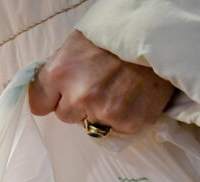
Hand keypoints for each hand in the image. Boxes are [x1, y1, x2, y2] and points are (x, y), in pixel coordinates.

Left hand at [29, 30, 174, 133]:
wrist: (160, 35)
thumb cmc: (115, 38)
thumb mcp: (76, 45)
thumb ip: (58, 72)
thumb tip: (44, 94)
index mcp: (60, 72)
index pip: (39, 103)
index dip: (52, 97)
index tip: (62, 92)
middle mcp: (78, 96)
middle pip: (65, 115)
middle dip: (79, 103)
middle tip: (100, 82)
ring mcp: (103, 111)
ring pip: (90, 124)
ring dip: (101, 111)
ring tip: (119, 88)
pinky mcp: (127, 122)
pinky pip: (115, 129)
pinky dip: (123, 117)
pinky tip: (132, 97)